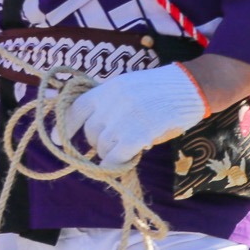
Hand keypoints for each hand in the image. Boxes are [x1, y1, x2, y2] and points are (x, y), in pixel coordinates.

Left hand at [58, 64, 208, 171]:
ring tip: (127, 150)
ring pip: (103, 146)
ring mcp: (124, 116)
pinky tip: (124, 163)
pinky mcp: (140, 131)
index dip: (65, 127)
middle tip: (116, 143)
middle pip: (90, 132)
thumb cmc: (161, 90)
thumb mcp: (128, 87)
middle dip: (99, 143)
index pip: (75, 109)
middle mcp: (111, 100)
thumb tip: (95, 130)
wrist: (191, 86)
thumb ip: (110, 104)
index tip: (57, 140)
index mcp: (106, 88)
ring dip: (111, 154)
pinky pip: (117, 155)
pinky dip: (117, 164)